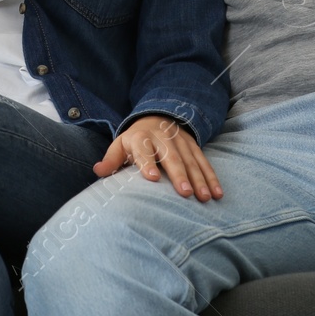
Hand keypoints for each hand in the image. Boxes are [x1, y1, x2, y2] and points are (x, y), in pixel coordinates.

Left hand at [94, 115, 222, 201]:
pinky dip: (212, 177)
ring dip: (199, 179)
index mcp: (141, 138)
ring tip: (205, 197)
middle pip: (171, 156)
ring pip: (191, 160)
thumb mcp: (120, 145)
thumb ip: (111, 159)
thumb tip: (97, 170)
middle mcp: (162, 138)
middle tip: (185, 193)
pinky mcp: (193, 146)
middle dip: (179, 174)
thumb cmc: (135, 140)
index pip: (144, 150)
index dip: (148, 162)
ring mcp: (180, 141)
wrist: (157, 118)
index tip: (152, 178)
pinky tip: (217, 193)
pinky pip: (204, 162)